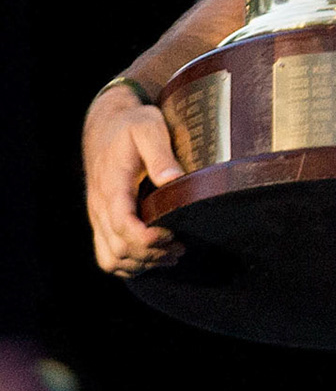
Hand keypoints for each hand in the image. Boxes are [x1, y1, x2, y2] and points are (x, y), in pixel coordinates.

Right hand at [82, 85, 184, 276]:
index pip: (123, 225)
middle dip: (151, 253)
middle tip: (181, 246)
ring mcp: (99, 217)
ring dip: (142, 264)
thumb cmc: (132, 125)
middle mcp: (101, 207)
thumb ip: (160, 153)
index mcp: (112, 187)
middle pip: (119, 248)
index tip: (173, 234)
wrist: (107, 125)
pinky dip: (129, 265)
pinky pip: (107, 255)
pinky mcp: (103, 221)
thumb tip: (173, 179)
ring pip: (110, 258)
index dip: (148, 238)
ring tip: (172, 255)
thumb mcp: (148, 128)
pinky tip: (154, 258)